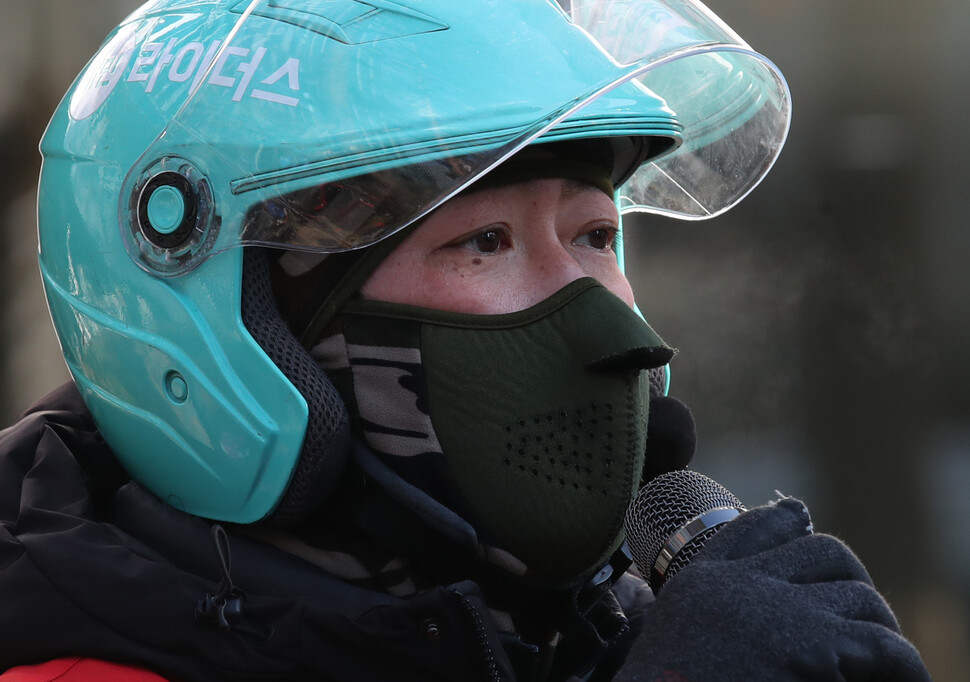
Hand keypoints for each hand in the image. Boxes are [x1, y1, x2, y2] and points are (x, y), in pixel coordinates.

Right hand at [614, 498, 930, 680]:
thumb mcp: (667, 642)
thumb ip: (702, 617)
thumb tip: (741, 637)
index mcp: (701, 582)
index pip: (754, 528)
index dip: (787, 523)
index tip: (802, 523)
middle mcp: (739, 583)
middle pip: (822, 550)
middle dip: (850, 579)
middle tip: (860, 622)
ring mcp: (777, 609)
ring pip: (860, 596)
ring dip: (879, 629)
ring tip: (885, 664)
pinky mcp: (812, 645)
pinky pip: (885, 645)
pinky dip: (905, 667)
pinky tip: (904, 681)